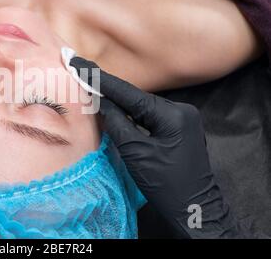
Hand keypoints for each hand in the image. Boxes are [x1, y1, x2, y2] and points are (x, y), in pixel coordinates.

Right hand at [71, 56, 248, 238]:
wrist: (194, 208)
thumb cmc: (165, 184)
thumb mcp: (136, 153)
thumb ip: (117, 123)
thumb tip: (101, 102)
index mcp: (172, 114)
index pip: (129, 93)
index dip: (101, 80)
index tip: (80, 64)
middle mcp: (181, 110)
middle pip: (137, 98)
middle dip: (110, 92)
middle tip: (83, 77)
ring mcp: (183, 117)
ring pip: (143, 107)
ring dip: (121, 104)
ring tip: (95, 94)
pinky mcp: (180, 127)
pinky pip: (151, 116)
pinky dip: (133, 115)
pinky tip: (117, 111)